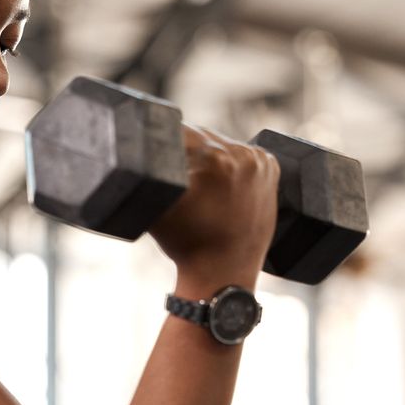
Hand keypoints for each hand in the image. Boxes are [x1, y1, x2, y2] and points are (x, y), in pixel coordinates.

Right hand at [148, 125, 279, 294]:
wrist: (223, 273)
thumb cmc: (186, 243)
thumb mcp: (156, 203)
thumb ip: (146, 168)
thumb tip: (134, 142)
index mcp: (213, 157)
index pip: (179, 130)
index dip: (163, 142)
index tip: (160, 159)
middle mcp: (241, 154)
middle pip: (202, 135)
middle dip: (187, 150)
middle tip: (181, 179)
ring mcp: (259, 162)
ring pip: (221, 143)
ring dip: (209, 156)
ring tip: (202, 186)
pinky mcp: (270, 169)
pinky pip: (242, 154)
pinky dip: (230, 163)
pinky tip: (222, 185)